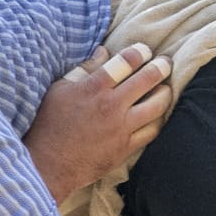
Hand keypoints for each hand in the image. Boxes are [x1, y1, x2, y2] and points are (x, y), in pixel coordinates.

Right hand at [24, 42, 173, 200]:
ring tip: (165, 88)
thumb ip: (84, 70)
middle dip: (161, 67)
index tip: (145, 50)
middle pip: (147, 79)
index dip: (140, 52)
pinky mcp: (125, 148)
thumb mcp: (59, 90)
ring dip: (165, 93)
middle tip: (166, 62)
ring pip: (156, 105)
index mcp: (93, 88)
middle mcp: (111, 105)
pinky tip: (157, 115)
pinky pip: (151, 131)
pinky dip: (158, 120)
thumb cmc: (49, 125)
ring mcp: (121, 128)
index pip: (126, 61)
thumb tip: (104, 52)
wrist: (48, 166)